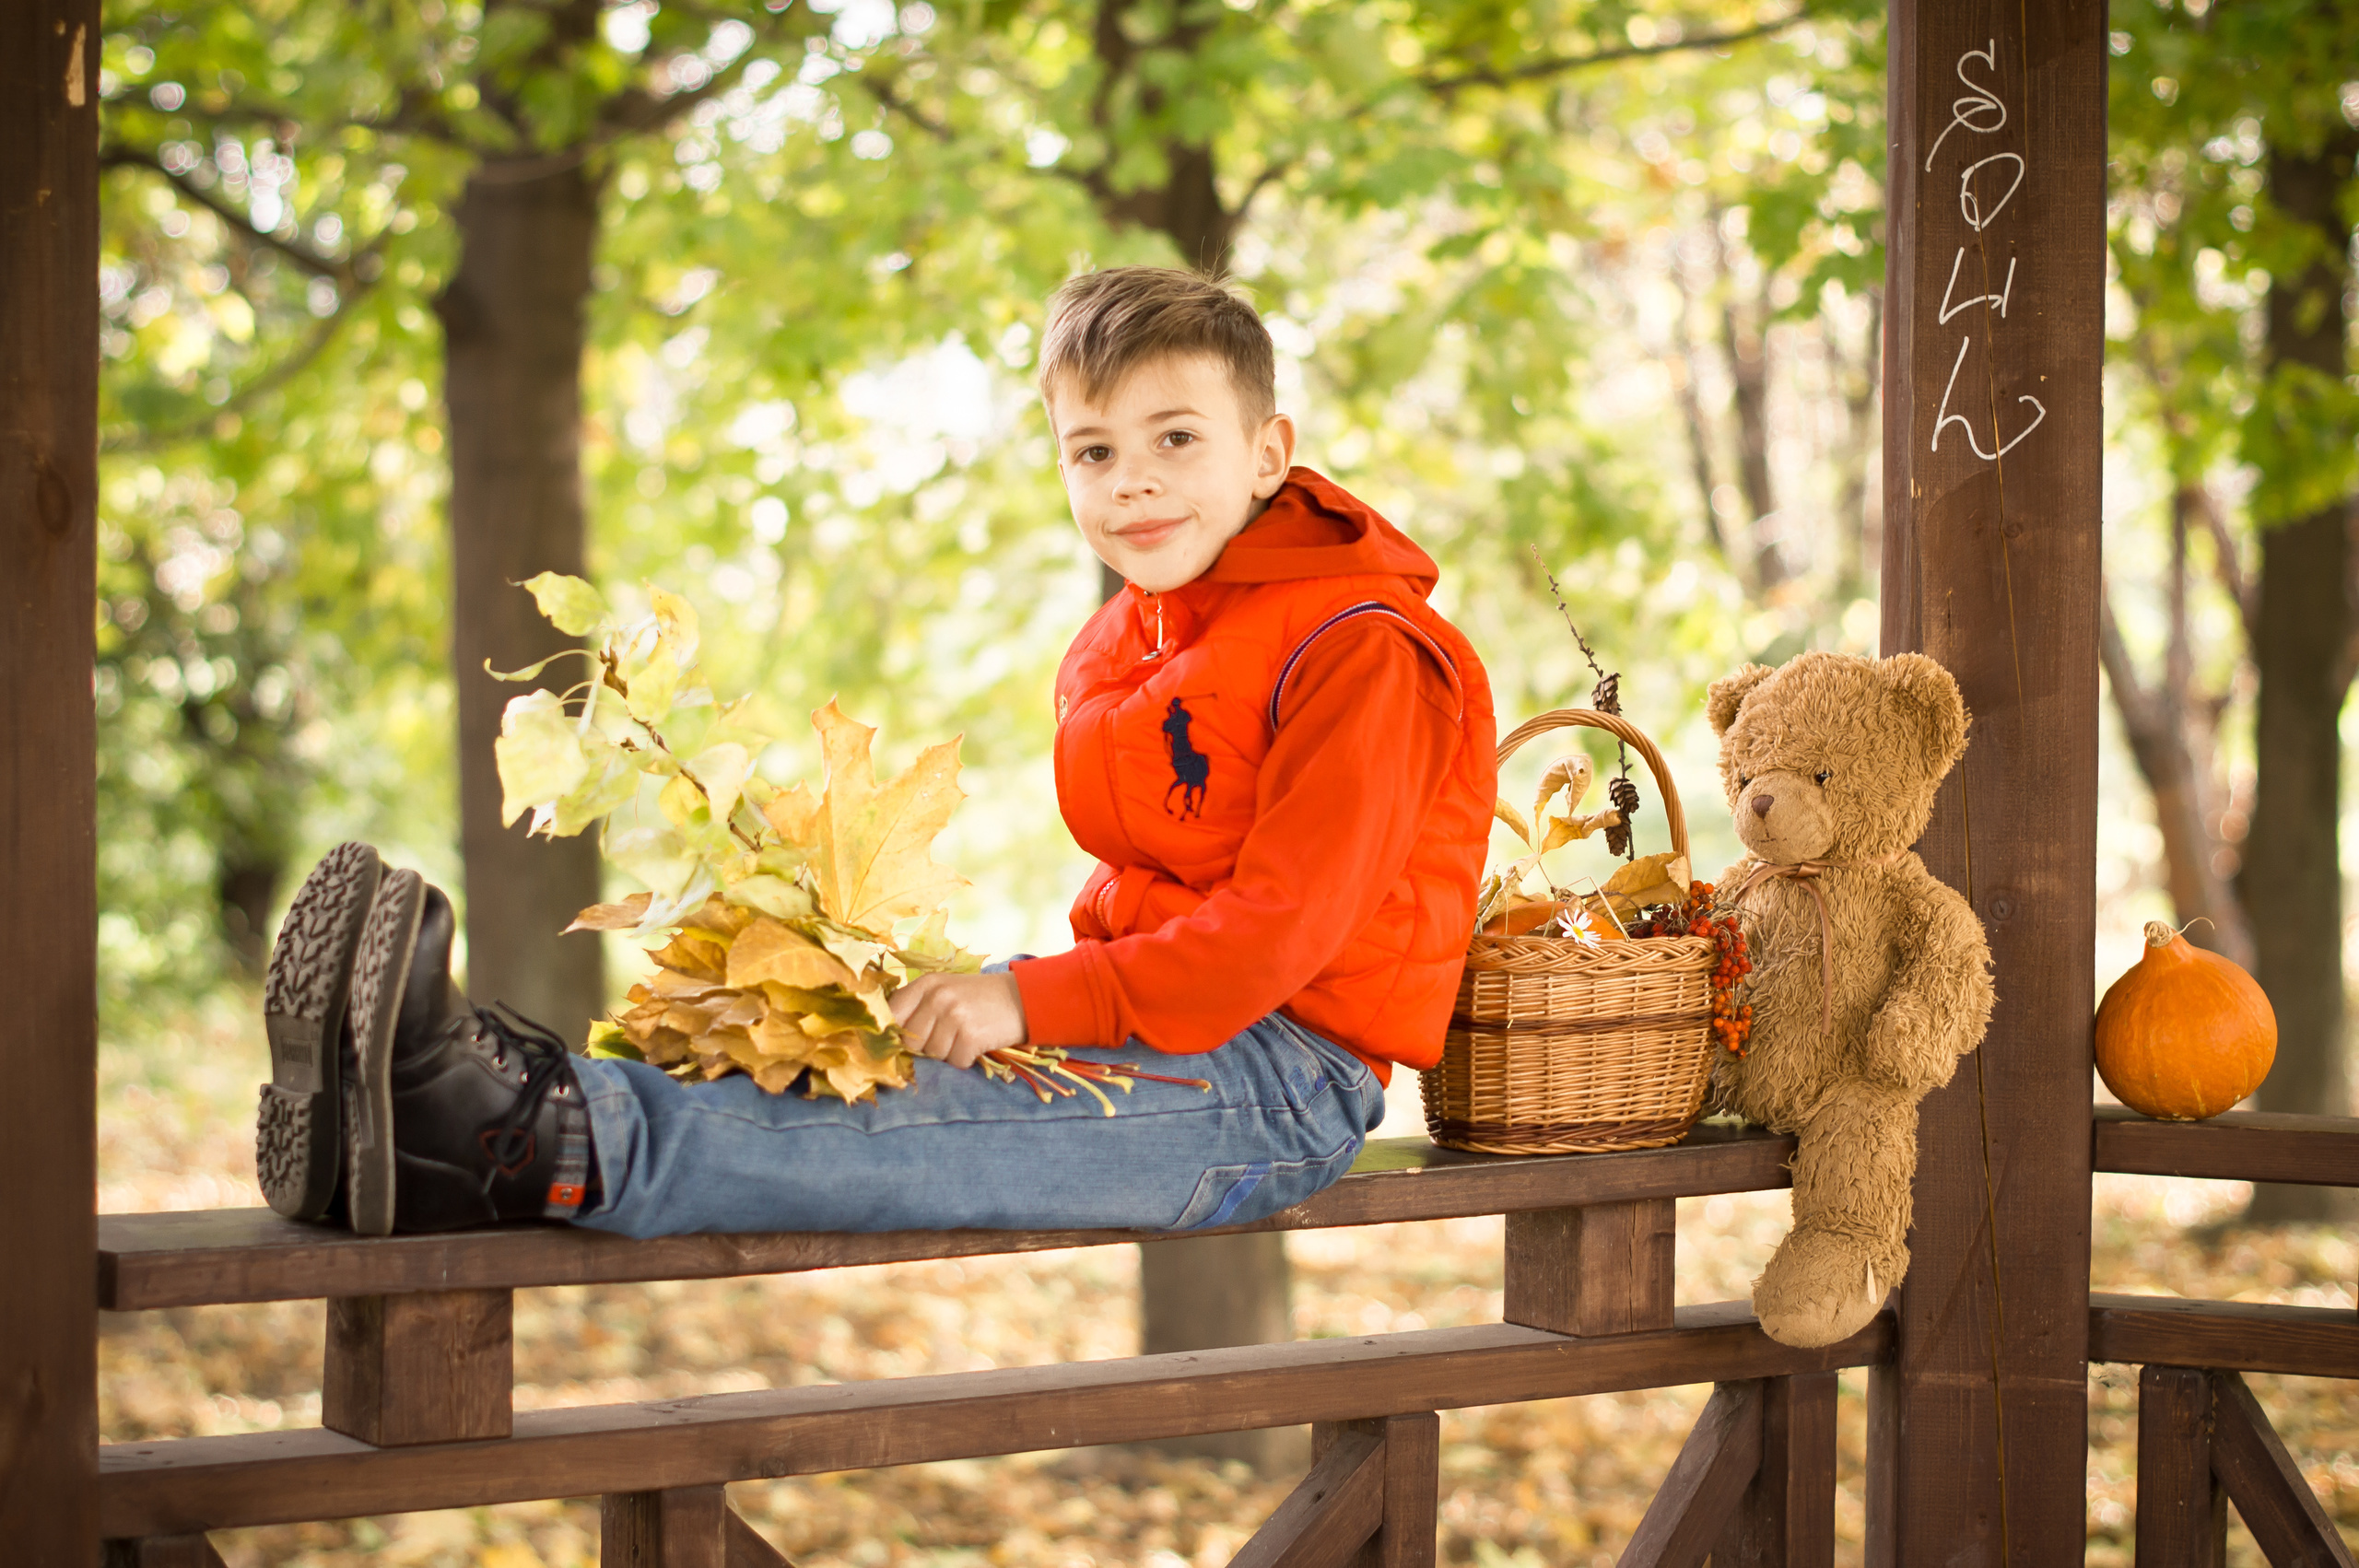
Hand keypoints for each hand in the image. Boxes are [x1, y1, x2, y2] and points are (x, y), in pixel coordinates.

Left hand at [891, 971, 1027, 1069]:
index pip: (891, 1015)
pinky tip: (976, 1044)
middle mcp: (937, 997)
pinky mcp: (971, 1036)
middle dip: (926, 1047)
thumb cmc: (978, 998)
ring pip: (933, 1055)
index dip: (894, 1034)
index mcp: (926, 984)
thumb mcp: (945, 990)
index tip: (904, 1041)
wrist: (1022, 998)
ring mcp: (955, 1016)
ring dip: (949, 1054)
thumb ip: (917, 1007)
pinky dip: (966, 1059)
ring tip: (964, 1038)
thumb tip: (889, 1039)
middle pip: (910, 1042)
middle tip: (946, 1038)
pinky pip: (956, 1062)